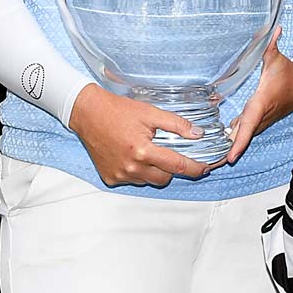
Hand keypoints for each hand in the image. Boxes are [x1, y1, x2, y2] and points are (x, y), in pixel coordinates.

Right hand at [69, 83, 213, 186]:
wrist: (87, 113)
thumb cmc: (117, 111)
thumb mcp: (150, 112)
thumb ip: (176, 125)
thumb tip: (197, 134)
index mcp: (143, 152)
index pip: (178, 166)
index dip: (195, 168)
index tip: (206, 167)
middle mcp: (131, 168)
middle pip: (165, 178)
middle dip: (171, 167)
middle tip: (169, 151)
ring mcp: (119, 175)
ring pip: (149, 180)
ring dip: (154, 170)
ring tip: (147, 150)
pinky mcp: (110, 178)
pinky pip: (133, 181)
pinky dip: (138, 171)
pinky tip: (132, 155)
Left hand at [224, 29, 292, 164]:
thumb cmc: (290, 75)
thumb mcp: (277, 58)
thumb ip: (270, 45)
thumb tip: (271, 30)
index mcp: (261, 103)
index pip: (248, 125)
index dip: (239, 141)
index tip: (230, 156)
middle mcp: (260, 116)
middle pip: (241, 137)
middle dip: (227, 152)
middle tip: (209, 165)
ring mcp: (260, 120)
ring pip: (242, 136)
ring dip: (229, 148)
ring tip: (211, 160)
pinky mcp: (259, 120)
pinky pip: (244, 132)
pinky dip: (234, 140)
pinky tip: (221, 144)